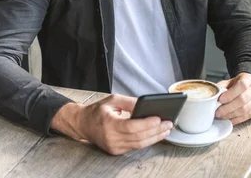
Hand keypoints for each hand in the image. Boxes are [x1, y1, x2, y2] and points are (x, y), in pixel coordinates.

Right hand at [51, 94, 172, 155]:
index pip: (131, 126)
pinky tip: (155, 135)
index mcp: (108, 123)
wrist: (82, 124)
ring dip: (154, 137)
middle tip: (168, 123)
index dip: (147, 124)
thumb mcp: (112, 100)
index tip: (159, 118)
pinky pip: (134, 147)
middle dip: (156, 131)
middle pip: (138, 137)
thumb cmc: (97, 111)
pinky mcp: (116, 151)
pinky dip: (147, 141)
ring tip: (166, 130)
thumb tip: (146, 105)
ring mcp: (113, 146)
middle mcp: (110, 138)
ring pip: (139, 144)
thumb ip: (129, 102)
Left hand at [215, 72, 250, 125]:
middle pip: (242, 100)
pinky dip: (235, 120)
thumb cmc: (239, 84)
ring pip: (244, 110)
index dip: (230, 94)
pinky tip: (228, 119)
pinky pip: (246, 117)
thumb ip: (222, 87)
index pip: (241, 85)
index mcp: (249, 79)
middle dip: (228, 108)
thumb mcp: (230, 81)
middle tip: (217, 112)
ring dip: (230, 115)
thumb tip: (213, 95)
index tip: (220, 100)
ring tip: (221, 116)